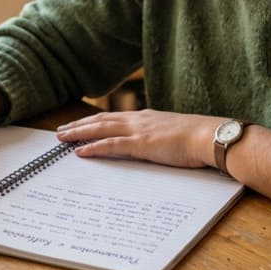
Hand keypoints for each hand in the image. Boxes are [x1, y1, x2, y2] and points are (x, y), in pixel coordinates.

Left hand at [55, 109, 223, 168]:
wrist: (210, 136)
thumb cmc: (198, 138)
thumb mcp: (174, 134)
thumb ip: (161, 137)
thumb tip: (156, 145)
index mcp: (146, 117)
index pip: (114, 117)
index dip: (95, 121)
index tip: (80, 125)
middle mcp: (139, 120)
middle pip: (101, 120)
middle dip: (79, 125)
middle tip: (61, 131)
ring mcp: (138, 130)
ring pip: (100, 129)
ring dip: (79, 133)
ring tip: (62, 138)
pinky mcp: (141, 144)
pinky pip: (110, 145)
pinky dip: (93, 147)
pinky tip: (79, 151)